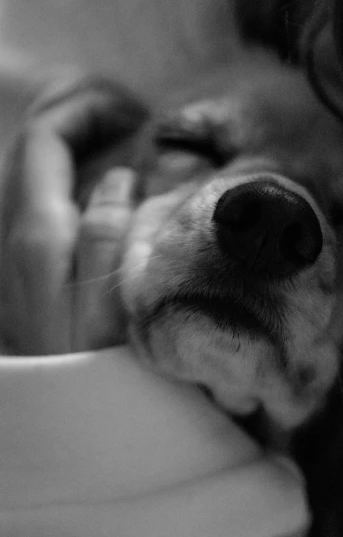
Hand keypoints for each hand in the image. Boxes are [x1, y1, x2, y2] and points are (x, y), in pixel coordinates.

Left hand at [0, 77, 147, 353]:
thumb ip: (111, 233)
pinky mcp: (28, 274)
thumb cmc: (100, 371)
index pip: (44, 139)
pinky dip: (66, 178)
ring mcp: (17, 257)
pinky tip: (100, 190)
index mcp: (39, 235)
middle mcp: (16, 238)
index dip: (85, 111)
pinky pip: (38, 202)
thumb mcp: (112, 304)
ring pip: (31, 174)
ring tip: (118, 144)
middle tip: (129, 120)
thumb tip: (118, 177)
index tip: (132, 114)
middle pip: (30, 149)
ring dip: (71, 146)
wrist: (68, 425)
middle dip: (76, 118)